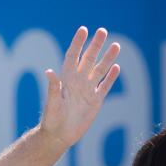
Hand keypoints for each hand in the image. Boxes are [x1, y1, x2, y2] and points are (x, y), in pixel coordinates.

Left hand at [41, 26, 120, 147]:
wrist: (60, 135)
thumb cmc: (51, 119)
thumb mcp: (51, 103)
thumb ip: (52, 87)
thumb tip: (49, 71)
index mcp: (66, 79)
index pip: (73, 56)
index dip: (78, 43)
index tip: (83, 30)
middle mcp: (78, 82)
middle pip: (89, 59)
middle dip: (95, 45)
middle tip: (103, 31)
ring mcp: (87, 90)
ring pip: (99, 70)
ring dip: (107, 58)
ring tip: (116, 45)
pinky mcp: (95, 101)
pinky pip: (104, 86)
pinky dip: (110, 77)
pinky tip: (116, 67)